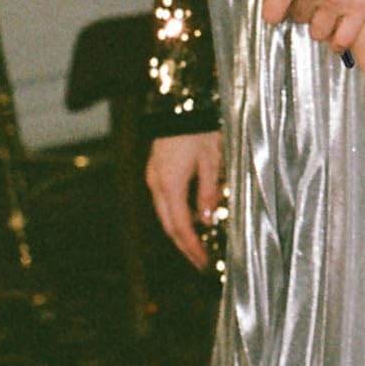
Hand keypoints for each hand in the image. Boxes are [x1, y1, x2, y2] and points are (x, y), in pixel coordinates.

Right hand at [144, 130, 224, 269]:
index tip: (203, 263)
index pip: (180, 227)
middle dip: (185, 245)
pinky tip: (194, 215)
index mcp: (169, 184)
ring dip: (181, 229)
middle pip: (168, 224)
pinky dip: (178, 212)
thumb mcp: (211, 160)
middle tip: (200, 261)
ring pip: (165, 213)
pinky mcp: (156, 168)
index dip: (192, 247)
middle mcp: (156, 183)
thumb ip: (207, 192)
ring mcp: (153, 175)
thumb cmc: (198, 127)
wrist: (180, 102)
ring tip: (200, 242)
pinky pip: (165, 199)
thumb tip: (206, 220)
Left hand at [239, 0, 364, 52]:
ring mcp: (338, 0)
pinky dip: (338, 43)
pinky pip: (345, 39)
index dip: (273, 10)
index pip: (272, 10)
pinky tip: (337, 40)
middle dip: (299, 9)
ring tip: (323, 14)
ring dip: (317, 26)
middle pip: (297, 17)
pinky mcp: (363, 5)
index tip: (279, 7)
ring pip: (318, 31)